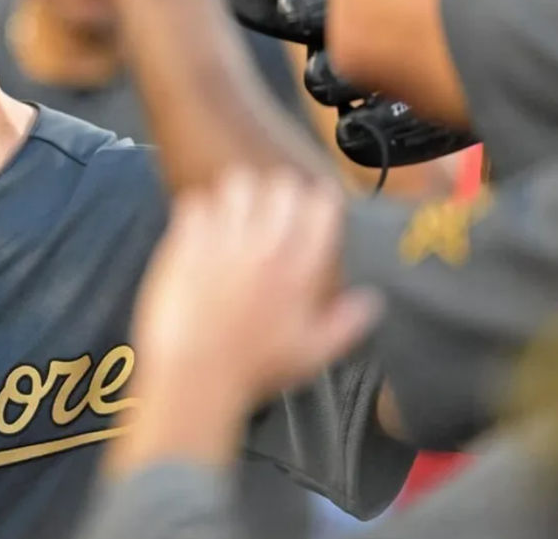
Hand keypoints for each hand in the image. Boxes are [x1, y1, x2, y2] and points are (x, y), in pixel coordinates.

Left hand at [134, 171, 379, 402]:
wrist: (194, 375)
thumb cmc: (253, 370)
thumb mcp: (312, 354)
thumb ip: (347, 323)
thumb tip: (370, 301)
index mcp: (299, 268)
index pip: (322, 207)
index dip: (320, 199)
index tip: (314, 203)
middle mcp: (264, 246)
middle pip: (281, 185)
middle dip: (279, 190)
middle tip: (271, 208)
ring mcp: (223, 240)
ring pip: (238, 183)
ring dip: (238, 193)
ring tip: (234, 211)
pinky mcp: (186, 242)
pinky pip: (195, 200)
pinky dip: (199, 210)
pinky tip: (200, 227)